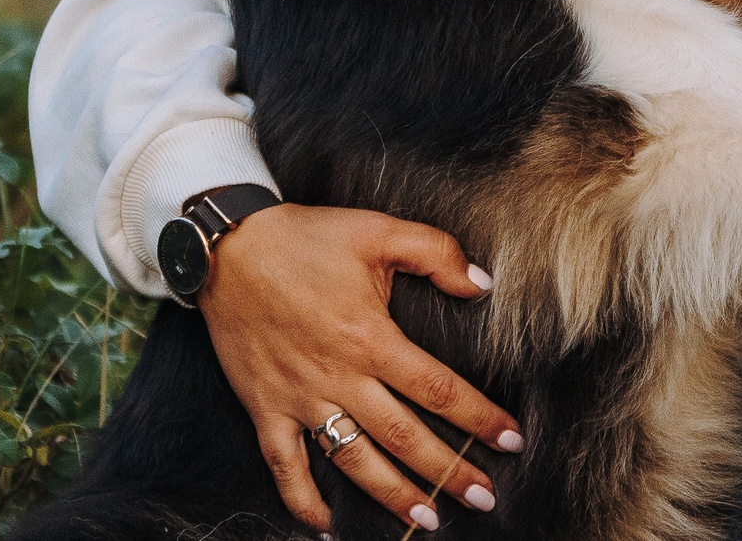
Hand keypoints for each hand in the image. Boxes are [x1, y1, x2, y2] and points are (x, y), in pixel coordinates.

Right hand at [200, 203, 519, 531]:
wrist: (230, 248)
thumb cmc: (307, 238)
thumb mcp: (380, 231)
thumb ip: (437, 253)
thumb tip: (482, 284)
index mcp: (371, 338)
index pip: (438, 389)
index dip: (479, 417)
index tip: (512, 439)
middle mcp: (339, 377)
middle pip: (404, 436)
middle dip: (449, 471)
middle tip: (485, 496)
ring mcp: (299, 398)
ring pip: (353, 460)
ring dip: (392, 494)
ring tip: (427, 519)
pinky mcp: (264, 408)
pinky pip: (284, 466)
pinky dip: (302, 500)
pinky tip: (326, 525)